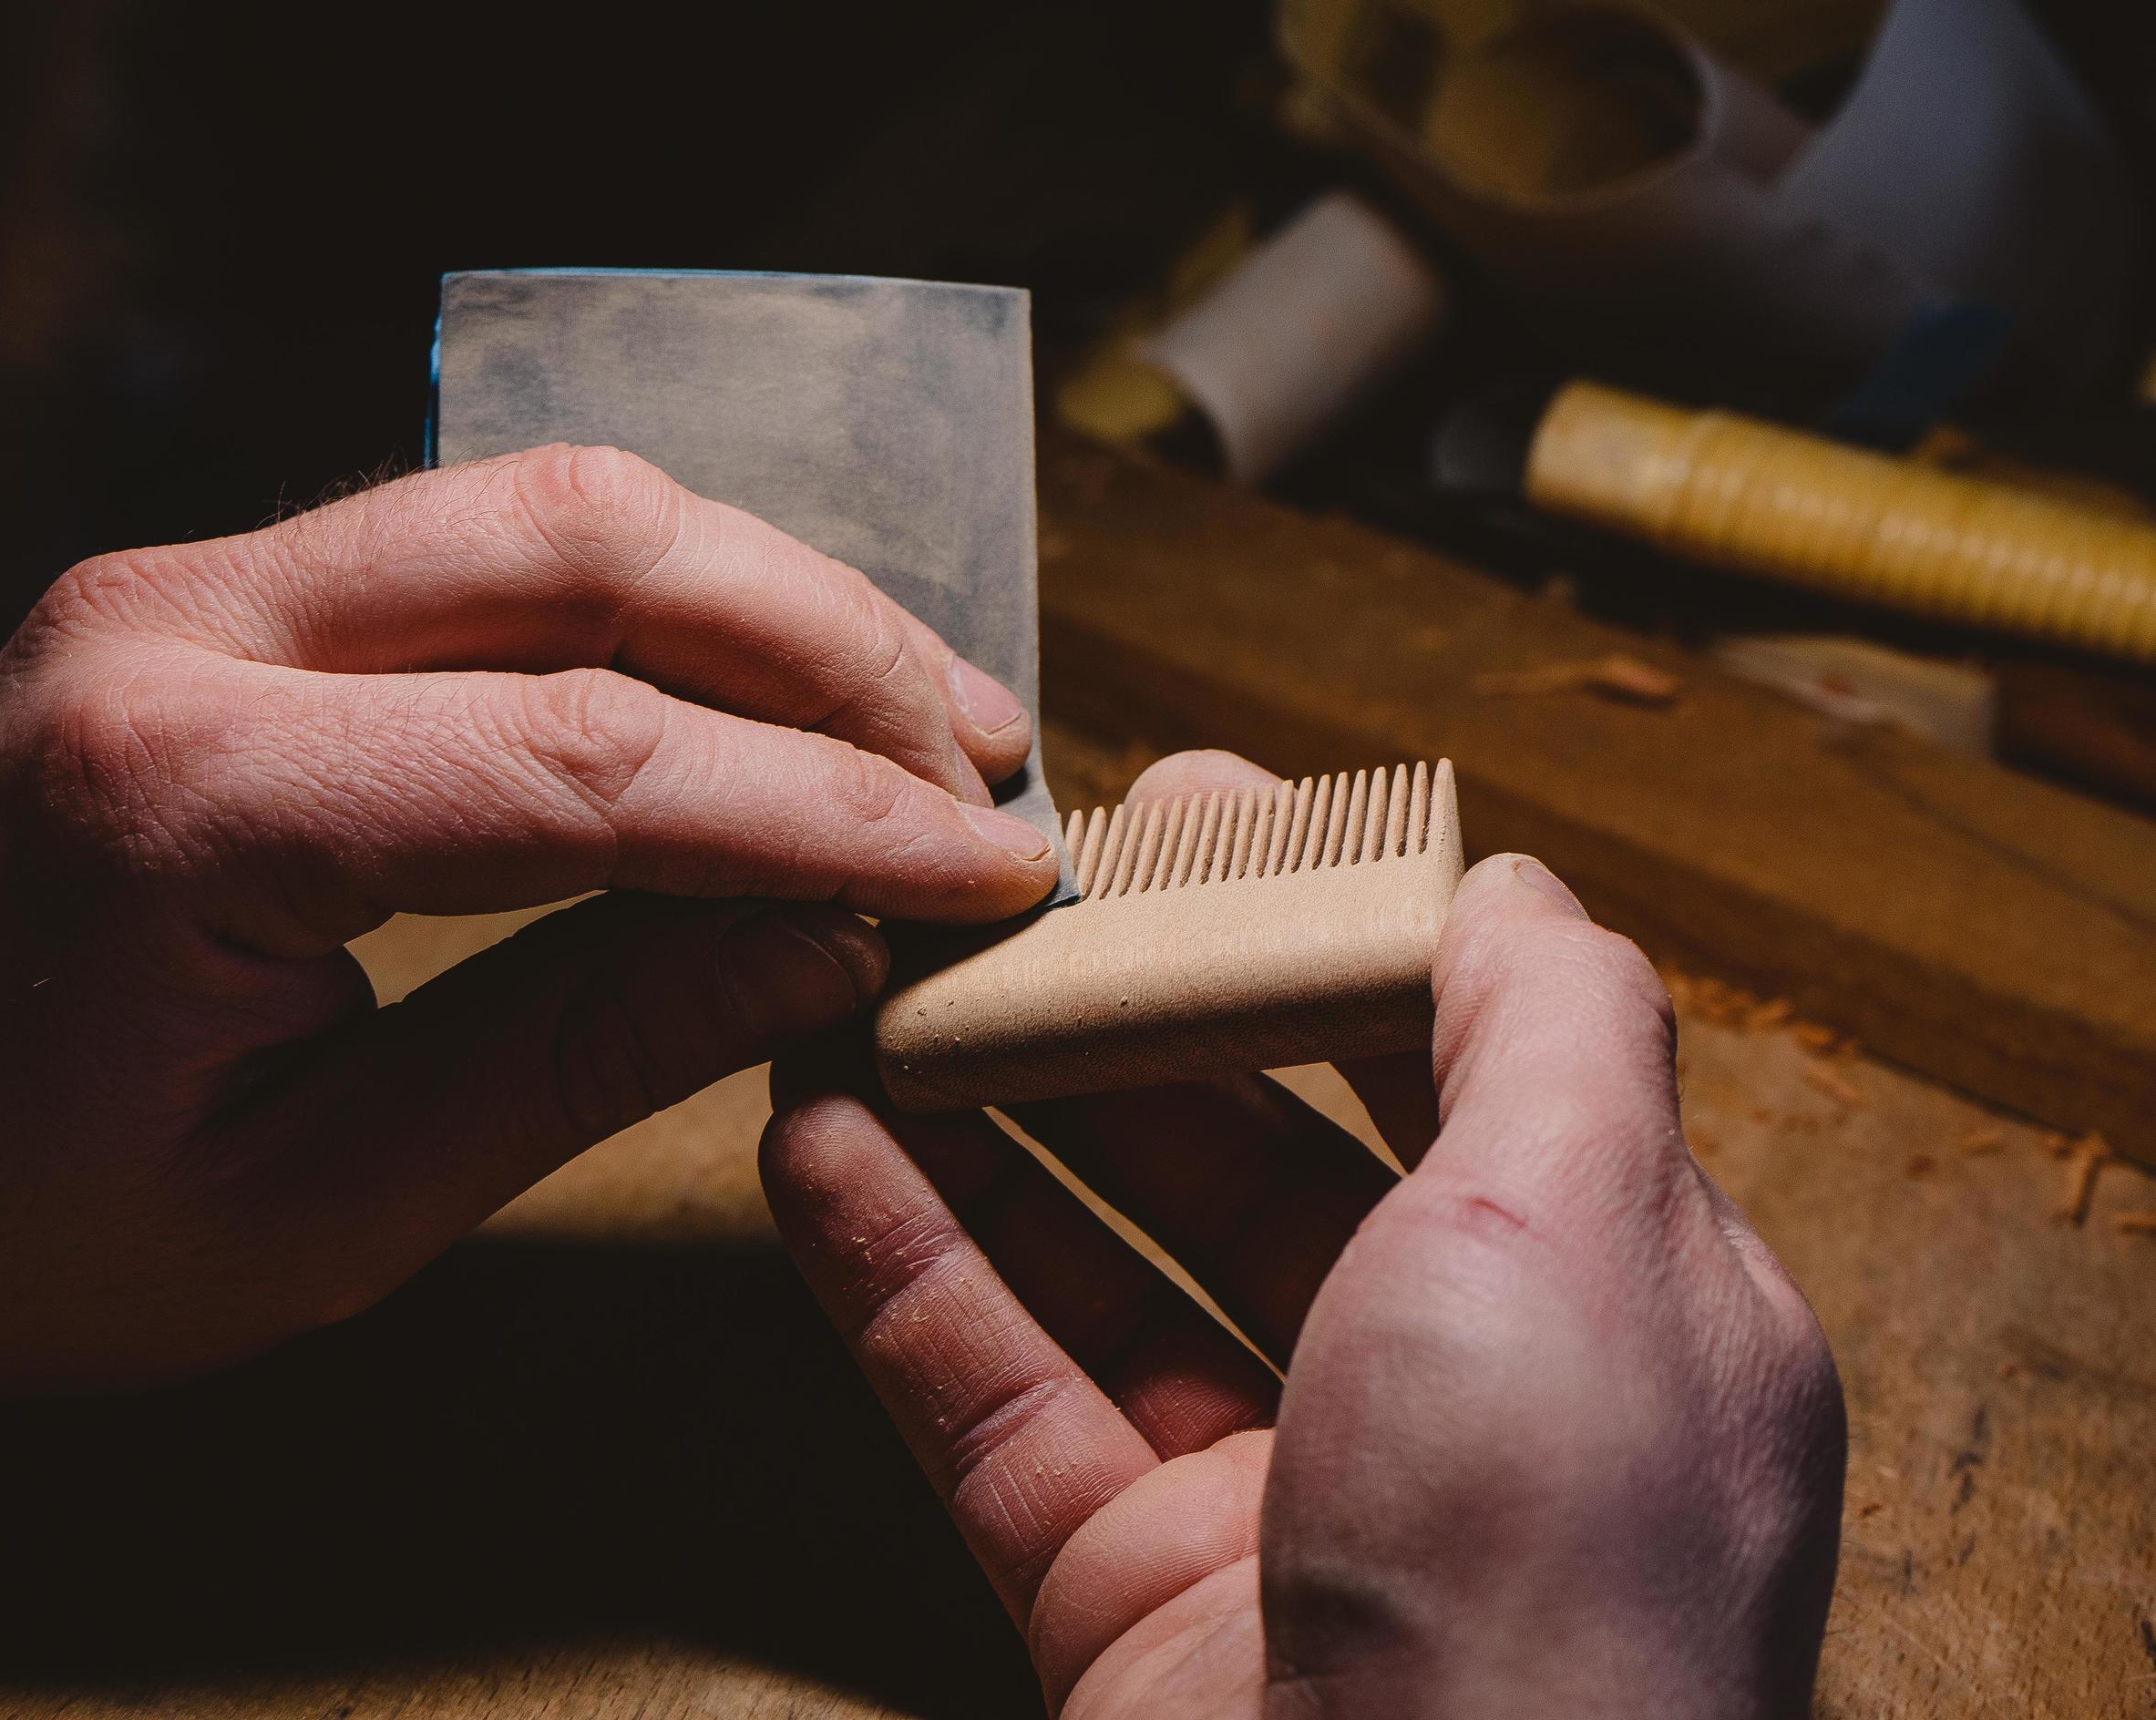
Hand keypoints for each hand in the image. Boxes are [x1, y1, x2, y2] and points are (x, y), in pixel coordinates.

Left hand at [0, 445, 1055, 1404]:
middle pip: (588, 547)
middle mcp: (175, 623)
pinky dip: (651, 604)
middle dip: (827, 652)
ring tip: (911, 716)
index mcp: (184, 798)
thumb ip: (585, 1052)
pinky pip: (475, 544)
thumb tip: (822, 954)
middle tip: (977, 767)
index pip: (594, 758)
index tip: (981, 871)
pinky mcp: (206, 593)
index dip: (825, 816)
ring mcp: (181, 582)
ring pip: (545, 503)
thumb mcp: (316, 1208)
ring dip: (759, 599)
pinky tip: (752, 683)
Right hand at [761, 752, 1844, 1717]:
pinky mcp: (1122, 1599)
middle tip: (1004, 896)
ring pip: (1094, 1270)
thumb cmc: (1554, 1580)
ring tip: (869, 993)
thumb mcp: (1592, 1224)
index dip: (1314, 931)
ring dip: (979, 1125)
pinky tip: (818, 1149)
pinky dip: (900, 1269)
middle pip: (1248, 1153)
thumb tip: (1502, 881)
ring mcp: (1275, 1504)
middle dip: (1122, 1016)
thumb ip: (1551, 1026)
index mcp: (1603, 1306)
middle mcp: (1445, 1403)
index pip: (1442, 1065)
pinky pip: (988, 1398)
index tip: (1192, 822)